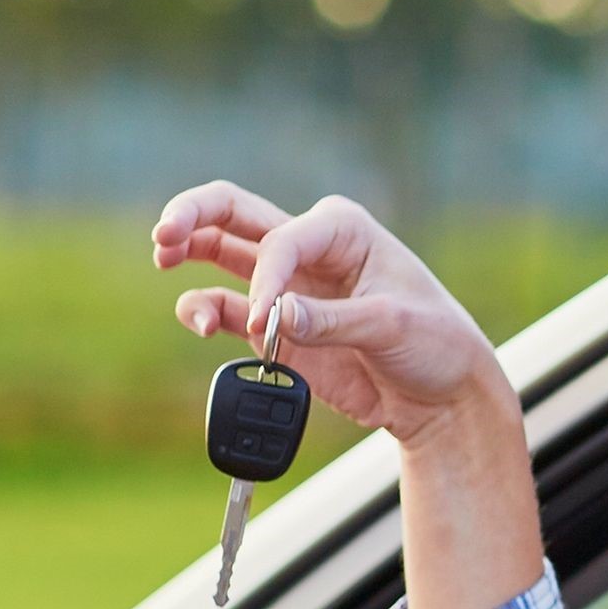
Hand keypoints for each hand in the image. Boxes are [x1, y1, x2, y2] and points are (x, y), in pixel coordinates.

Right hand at [154, 183, 507, 447]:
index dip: (268, 276)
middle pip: (233, 212)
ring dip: (187, 254)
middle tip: (163, 234)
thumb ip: (331, 321)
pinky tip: (202, 325)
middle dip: (193, 215)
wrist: (443, 396)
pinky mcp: (275, 327)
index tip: (270, 318)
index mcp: (343, 229)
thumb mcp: (393, 327)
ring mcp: (287, 285)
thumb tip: (272, 317)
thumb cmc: (436, 343)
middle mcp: (309, 247)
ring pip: (220, 254)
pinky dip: (205, 313)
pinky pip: (226, 310)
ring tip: (164, 264)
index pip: (284, 238)